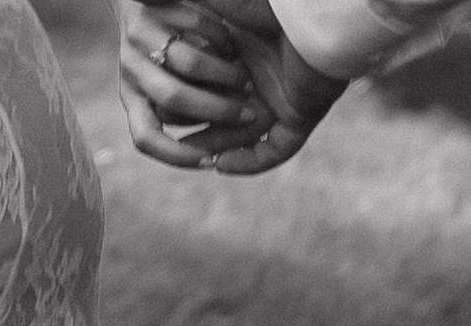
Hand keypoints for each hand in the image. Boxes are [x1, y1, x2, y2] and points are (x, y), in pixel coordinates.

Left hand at [119, 0, 267, 170]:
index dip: (177, 155)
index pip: (145, 138)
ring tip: (245, 79)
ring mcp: (142, 36)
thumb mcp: (164, 89)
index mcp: (132, 98)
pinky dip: (221, 39)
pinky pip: (197, 26)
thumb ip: (183, 115)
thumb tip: (217, 154)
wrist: (139, 1)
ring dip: (224, 74)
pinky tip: (232, 45)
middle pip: (174, 98)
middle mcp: (131, 69)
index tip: (211, 160)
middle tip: (250, 115)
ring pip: (189, 63)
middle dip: (217, 110)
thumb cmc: (165, 58)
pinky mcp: (158, 6)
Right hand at [121, 0, 345, 174]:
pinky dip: (248, 162)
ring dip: (216, 148)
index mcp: (235, 60)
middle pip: (220, 123)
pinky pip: (272, 154)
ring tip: (198, 156)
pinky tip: (222, 164)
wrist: (310, 11)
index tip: (160, 107)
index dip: (181, 108)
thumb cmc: (262, 3)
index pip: (202, 96)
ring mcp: (279, 104)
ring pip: (241, 141)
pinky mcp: (299, 118)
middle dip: (199, 130)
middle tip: (180, 132)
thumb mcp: (209, 5)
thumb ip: (177, 4)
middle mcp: (256, 86)